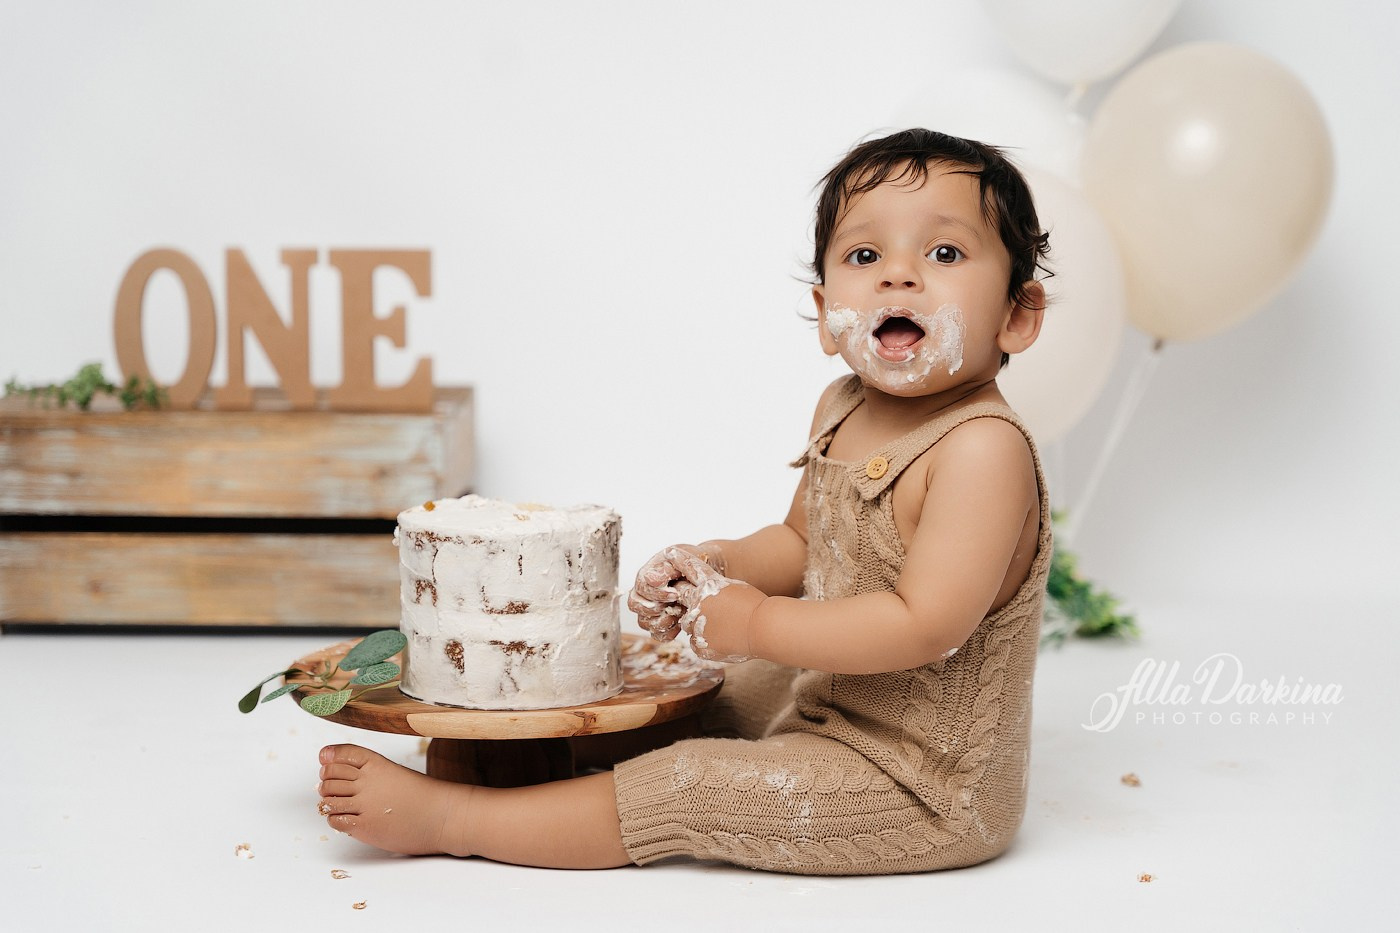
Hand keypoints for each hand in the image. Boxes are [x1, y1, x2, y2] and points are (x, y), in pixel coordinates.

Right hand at [628, 544, 721, 641]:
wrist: (707, 569)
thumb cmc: (692, 562)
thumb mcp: (682, 559)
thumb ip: (666, 568)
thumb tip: (651, 579)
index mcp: (647, 574)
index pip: (641, 587)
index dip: (656, 593)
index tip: (675, 594)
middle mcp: (644, 591)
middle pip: (635, 605)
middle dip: (655, 608)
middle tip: (676, 605)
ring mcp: (650, 608)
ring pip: (644, 622)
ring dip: (661, 621)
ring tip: (679, 615)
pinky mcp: (661, 621)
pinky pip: (657, 633)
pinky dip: (668, 632)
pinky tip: (680, 624)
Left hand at [666, 548, 762, 663]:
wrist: (764, 629)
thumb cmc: (755, 606)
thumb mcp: (735, 589)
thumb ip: (716, 589)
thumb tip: (702, 592)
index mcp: (708, 585)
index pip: (689, 570)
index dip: (680, 563)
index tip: (670, 554)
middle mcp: (698, 604)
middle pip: (683, 600)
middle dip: (690, 601)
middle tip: (703, 606)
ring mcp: (697, 626)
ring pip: (689, 625)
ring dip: (699, 624)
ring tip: (722, 627)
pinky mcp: (701, 645)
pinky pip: (696, 643)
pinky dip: (706, 642)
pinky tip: (723, 639)